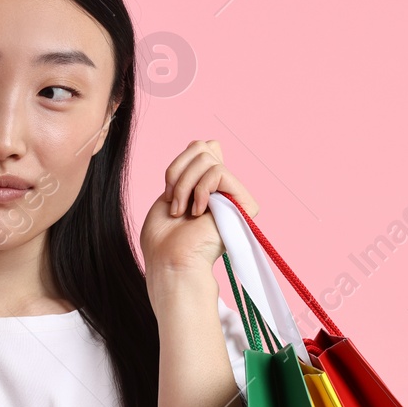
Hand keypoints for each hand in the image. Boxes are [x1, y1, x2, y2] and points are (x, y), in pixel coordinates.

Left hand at [140, 139, 259, 275]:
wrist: (171, 262)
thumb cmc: (163, 238)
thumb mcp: (171, 192)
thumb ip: (189, 167)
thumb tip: (210, 143)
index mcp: (207, 187)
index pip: (202, 147)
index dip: (180, 164)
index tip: (168, 193)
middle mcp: (223, 190)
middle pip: (203, 146)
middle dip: (178, 171)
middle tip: (172, 201)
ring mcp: (234, 197)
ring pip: (209, 158)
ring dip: (184, 184)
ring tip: (180, 211)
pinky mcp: (244, 205)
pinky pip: (219, 172)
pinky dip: (199, 189)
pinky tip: (196, 212)